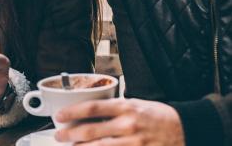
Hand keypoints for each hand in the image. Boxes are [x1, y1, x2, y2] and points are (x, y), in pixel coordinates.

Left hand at [54, 98, 184, 145]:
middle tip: (59, 135)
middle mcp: (128, 124)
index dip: (72, 112)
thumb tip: (87, 112)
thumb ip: (114, 108)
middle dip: (70, 134)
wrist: (185, 129)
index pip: (92, 108)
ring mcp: (134, 142)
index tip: (59, 115)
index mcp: (125, 107)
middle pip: (91, 131)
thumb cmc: (157, 115)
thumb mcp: (135, 103)